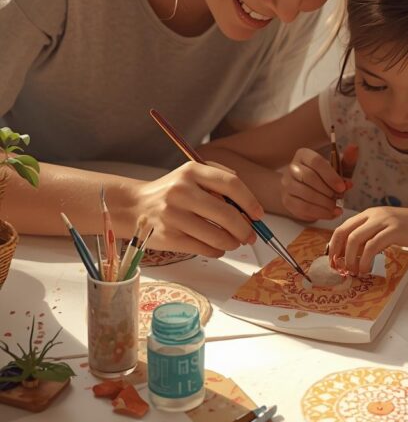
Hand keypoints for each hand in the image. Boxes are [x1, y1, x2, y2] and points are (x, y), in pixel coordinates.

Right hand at [134, 160, 262, 256]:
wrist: (134, 206)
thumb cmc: (171, 191)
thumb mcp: (191, 175)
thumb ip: (219, 180)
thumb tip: (249, 204)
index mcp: (191, 171)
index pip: (231, 184)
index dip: (250, 201)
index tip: (258, 215)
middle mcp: (182, 191)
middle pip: (227, 214)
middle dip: (245, 229)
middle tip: (250, 235)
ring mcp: (174, 215)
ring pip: (217, 236)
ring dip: (232, 243)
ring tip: (234, 242)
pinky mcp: (169, 237)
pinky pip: (204, 249)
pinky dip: (217, 250)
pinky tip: (217, 247)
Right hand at [280, 147, 349, 221]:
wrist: (306, 192)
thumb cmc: (324, 178)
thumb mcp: (337, 169)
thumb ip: (346, 161)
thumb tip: (354, 148)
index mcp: (304, 155)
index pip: (315, 161)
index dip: (330, 175)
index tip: (342, 187)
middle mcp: (292, 167)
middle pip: (309, 177)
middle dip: (328, 190)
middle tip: (340, 198)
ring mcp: (287, 184)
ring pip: (306, 194)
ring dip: (325, 203)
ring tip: (336, 207)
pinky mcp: (287, 200)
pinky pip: (303, 207)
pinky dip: (320, 212)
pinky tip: (330, 213)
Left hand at [329, 206, 407, 274]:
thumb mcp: (385, 228)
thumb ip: (370, 236)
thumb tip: (353, 254)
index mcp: (368, 214)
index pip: (342, 227)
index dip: (334, 245)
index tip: (332, 260)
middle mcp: (373, 215)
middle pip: (344, 232)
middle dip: (338, 252)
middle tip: (340, 268)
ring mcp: (383, 222)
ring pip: (355, 239)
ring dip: (350, 258)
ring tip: (354, 271)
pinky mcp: (393, 231)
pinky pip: (372, 246)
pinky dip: (365, 260)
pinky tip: (366, 268)